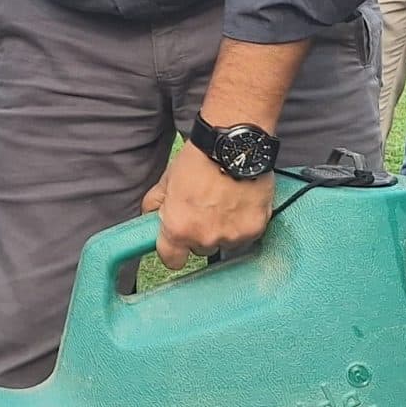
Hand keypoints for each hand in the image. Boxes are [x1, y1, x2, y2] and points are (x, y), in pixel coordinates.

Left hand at [143, 142, 274, 269]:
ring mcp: (232, 236)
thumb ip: (156, 203)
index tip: (176, 243)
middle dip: (200, 234)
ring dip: (223, 230)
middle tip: (204, 210)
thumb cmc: (200, 159)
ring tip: (225, 203)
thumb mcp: (168, 179)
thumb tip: (150, 215)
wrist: (234, 145)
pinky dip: (243, 223)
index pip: (172, 260)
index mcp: (179, 228)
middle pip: (200, 249)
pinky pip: (246, 236)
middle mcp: (205, 238)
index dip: (173, 251)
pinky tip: (240, 203)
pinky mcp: (255, 229)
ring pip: (225, 243)